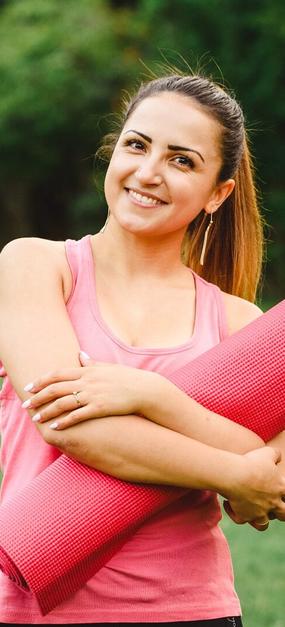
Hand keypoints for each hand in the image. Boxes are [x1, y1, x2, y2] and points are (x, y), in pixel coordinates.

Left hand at [23, 351, 161, 429]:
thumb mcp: (107, 367)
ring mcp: (93, 395)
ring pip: (63, 402)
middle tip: (26, 405)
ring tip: (37, 419)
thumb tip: (79, 354)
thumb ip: (90, 362)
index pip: (58, 374)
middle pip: (56, 388)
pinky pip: (78, 415)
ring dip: (47, 411)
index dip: (41, 380)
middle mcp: (87, 381)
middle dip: (38, 397)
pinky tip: (55, 427)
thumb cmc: (126, 378)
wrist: (144, 389)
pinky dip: (64, 421)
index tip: (29, 387)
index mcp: (87, 370)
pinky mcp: (100, 408)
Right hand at [222, 447, 284, 528]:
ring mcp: (259, 512)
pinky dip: (234, 514)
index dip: (284, 495)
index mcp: (280, 488)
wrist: (235, 475)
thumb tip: (279, 456)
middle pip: (283, 514)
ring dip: (257, 517)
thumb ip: (276, 454)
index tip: (276, 490)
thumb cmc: (251, 463)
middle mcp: (272, 503)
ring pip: (263, 524)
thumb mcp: (267, 453)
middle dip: (279, 512)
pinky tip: (228, 504)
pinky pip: (240, 519)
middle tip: (268, 504)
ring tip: (248, 507)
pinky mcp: (245, 516)